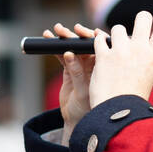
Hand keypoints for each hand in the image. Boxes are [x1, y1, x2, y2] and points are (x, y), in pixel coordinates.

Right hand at [44, 22, 99, 140]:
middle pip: (86, 44)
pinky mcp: (70, 69)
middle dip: (76, 35)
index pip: (101, 47)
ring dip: (64, 38)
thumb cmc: (88, 109)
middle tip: (65, 31)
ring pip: (74, 47)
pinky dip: (55, 47)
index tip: (83, 32)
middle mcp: (95, 64)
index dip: (93, 37)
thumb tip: (70, 54)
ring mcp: (82, 65)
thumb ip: (77, 73)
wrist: (77, 120)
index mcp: (105, 67)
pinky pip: (62, 55)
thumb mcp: (82, 92)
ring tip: (54, 31)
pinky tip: (48, 38)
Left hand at [87, 11, 152, 108]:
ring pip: (118, 28)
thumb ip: (148, 58)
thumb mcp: (149, 76)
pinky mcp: (103, 55)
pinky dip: (99, 43)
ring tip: (115, 48)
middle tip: (137, 27)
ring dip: (115, 36)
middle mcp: (139, 49)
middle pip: (143, 17)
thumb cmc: (134, 98)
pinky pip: (99, 39)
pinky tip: (101, 52)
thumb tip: (146, 49)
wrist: (118, 111)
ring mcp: (120, 50)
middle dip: (141, 19)